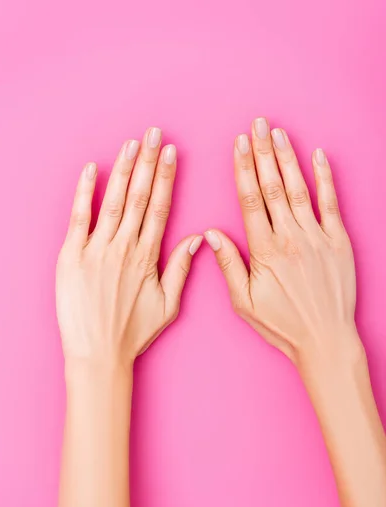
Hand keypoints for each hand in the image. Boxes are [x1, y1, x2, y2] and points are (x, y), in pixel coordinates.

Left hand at [56, 127, 201, 368]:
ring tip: (132, 143)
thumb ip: (181, 269)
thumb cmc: (132, 332)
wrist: (97, 353)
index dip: (166, 178)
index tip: (171, 153)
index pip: (160, 208)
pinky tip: (91, 169)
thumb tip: (197, 239)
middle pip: (140, 196)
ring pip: (114, 201)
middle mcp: (124, 248)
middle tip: (154, 134)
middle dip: (148, 162)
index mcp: (148, 257)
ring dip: (124, 170)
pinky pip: (79, 217)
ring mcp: (96, 250)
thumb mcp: (168, 306)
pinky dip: (85, 192)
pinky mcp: (71, 256)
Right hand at [206, 118, 358, 366]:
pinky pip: (331, 203)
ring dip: (288, 158)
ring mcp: (317, 237)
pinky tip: (318, 155)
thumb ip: (228, 265)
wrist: (325, 339)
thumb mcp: (245, 303)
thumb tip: (211, 234)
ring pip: (299, 189)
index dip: (243, 169)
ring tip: (278, 133)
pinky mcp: (338, 241)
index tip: (238, 144)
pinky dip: (325, 177)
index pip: (250, 200)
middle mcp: (291, 238)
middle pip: (273, 187)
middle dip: (263, 153)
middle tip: (257, 125)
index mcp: (265, 251)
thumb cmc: (282, 325)